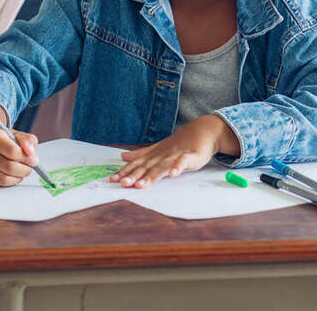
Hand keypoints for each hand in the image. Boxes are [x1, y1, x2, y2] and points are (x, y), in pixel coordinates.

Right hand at [0, 120, 39, 186]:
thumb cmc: (2, 139)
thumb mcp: (15, 134)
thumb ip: (27, 140)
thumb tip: (31, 153)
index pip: (11, 151)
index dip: (26, 157)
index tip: (34, 160)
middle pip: (9, 166)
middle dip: (25, 169)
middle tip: (30, 167)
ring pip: (4, 178)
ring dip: (19, 177)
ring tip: (23, 170)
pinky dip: (11, 181)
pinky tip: (13, 174)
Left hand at [110, 115, 236, 188]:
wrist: (203, 131)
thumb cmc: (180, 142)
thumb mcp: (158, 148)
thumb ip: (141, 154)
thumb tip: (123, 156)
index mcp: (154, 155)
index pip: (137, 164)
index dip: (125, 172)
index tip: (113, 180)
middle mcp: (162, 155)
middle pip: (147, 167)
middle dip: (134, 176)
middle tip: (123, 184)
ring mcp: (175, 155)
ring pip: (162, 167)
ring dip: (151, 176)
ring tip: (141, 184)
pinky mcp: (190, 156)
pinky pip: (183, 162)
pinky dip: (178, 167)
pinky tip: (173, 174)